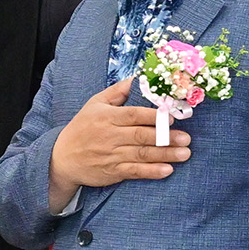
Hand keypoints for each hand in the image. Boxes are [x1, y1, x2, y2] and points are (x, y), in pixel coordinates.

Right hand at [50, 77, 189, 199]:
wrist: (62, 159)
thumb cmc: (82, 128)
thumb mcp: (95, 104)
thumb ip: (116, 92)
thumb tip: (136, 78)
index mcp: (107, 117)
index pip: (133, 115)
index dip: (152, 116)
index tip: (171, 117)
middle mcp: (110, 136)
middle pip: (141, 136)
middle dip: (166, 138)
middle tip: (186, 138)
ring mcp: (112, 155)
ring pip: (142, 155)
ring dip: (165, 155)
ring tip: (184, 153)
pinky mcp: (113, 171)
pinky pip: (135, 171)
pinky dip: (151, 172)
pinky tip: (167, 170)